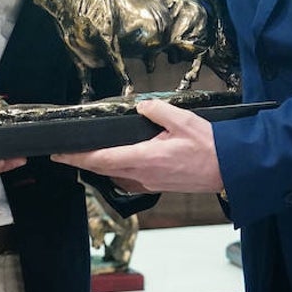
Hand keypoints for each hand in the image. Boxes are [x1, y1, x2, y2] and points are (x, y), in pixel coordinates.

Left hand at [52, 99, 222, 192]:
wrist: (231, 170)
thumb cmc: (209, 146)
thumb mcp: (183, 120)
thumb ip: (157, 111)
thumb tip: (141, 106)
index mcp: (145, 158)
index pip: (102, 158)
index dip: (78, 157)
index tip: (60, 155)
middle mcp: (144, 174)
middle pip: (104, 169)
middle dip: (82, 162)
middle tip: (64, 155)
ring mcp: (151, 182)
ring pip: (116, 175)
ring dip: (100, 166)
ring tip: (87, 156)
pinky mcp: (159, 185)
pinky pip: (130, 179)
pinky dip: (116, 170)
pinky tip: (118, 161)